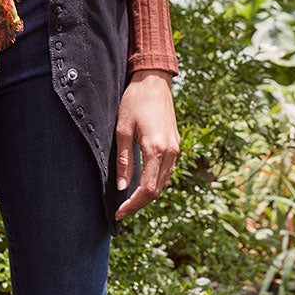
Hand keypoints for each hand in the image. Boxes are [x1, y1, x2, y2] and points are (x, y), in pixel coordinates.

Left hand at [114, 69, 179, 219]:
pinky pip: (168, 171)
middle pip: (158, 190)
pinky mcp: (176, 144)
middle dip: (140, 204)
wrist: (153, 81)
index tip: (119, 213)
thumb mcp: (122, 130)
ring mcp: (176, 149)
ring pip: (164, 182)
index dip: (133, 205)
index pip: (148, 189)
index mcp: (156, 149)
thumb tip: (122, 187)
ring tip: (130, 201)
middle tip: (122, 211)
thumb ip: (124, 160)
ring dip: (148, 195)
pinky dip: (156, 182)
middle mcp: (170, 152)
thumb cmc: (134, 102)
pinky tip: (143, 183)